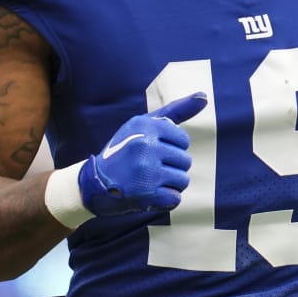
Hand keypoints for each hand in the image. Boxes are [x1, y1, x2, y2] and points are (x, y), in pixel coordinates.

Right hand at [76, 93, 207, 215]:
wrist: (94, 183)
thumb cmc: (124, 150)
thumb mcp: (144, 124)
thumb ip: (176, 110)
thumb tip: (204, 96)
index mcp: (145, 126)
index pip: (183, 140)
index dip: (172, 149)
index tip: (152, 151)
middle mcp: (145, 145)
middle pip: (185, 161)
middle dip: (171, 167)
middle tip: (148, 169)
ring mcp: (146, 170)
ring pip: (183, 180)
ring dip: (169, 184)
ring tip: (149, 181)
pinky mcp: (146, 194)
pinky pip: (175, 198)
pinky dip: (165, 199)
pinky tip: (149, 194)